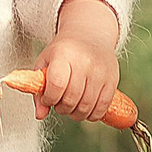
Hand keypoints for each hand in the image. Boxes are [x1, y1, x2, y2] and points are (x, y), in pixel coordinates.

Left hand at [33, 0, 120, 122]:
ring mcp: (101, 72)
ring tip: (71, 105)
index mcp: (64, 54)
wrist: (91, 36)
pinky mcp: (113, 80)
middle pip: (71, 99)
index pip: (57, 84)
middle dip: (61, 108)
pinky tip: (85, 108)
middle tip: (59, 103)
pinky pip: (102, 108)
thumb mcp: (45, 63)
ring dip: (75, 114)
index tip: (48, 99)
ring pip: (86, 107)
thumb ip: (39, 90)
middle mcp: (84, 62)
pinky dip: (92, 115)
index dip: (49, 98)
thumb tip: (40, 115)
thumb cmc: (64, 52)